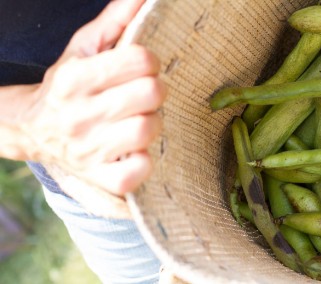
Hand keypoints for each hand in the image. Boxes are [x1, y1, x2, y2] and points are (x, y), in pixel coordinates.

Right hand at [20, 0, 166, 195]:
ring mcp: (89, 150)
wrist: (37, 131)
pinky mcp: (100, 177)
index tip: (143, 68)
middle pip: (150, 94)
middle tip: (146, 94)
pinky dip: (144, 160)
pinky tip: (136, 149)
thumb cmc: (68, 87)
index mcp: (75, 78)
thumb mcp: (83, 49)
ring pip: (147, 129)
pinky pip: (138, 170)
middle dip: (155, 90)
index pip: (140, 61)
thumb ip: (115, 21)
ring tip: (140, 119)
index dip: (150, 62)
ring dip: (153, 122)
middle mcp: (79, 115)